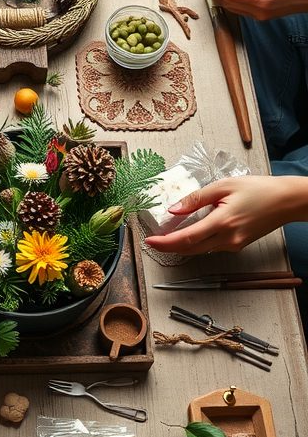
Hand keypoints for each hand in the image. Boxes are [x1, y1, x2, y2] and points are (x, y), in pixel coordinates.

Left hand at [144, 175, 307, 255]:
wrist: (286, 201)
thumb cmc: (259, 190)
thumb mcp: (224, 186)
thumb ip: (196, 198)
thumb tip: (174, 209)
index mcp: (222, 222)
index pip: (185, 239)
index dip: (164, 243)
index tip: (149, 241)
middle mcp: (227, 238)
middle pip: (189, 249)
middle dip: (168, 247)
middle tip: (153, 241)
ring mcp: (233, 245)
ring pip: (200, 250)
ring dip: (183, 245)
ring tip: (168, 235)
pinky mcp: (237, 245)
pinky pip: (212, 246)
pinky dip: (199, 241)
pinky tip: (193, 232)